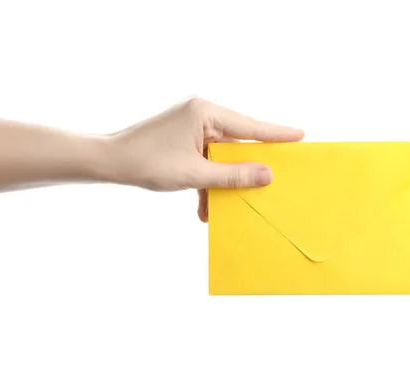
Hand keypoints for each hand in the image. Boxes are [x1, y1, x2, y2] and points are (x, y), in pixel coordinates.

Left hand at [97, 98, 303, 221]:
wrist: (109, 161)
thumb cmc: (147, 162)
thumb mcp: (196, 174)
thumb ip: (233, 175)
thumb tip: (267, 175)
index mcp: (206, 113)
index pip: (250, 126)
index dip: (276, 134)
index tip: (300, 135)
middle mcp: (201, 113)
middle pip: (237, 141)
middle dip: (247, 166)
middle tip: (272, 177)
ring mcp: (191, 125)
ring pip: (220, 154)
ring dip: (222, 180)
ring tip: (229, 205)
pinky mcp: (183, 137)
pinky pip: (205, 158)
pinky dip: (206, 179)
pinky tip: (204, 206)